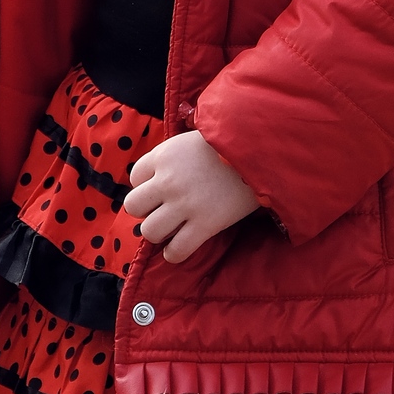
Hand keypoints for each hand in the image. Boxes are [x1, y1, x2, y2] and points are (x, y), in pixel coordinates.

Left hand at [123, 129, 258, 263]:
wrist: (260, 152)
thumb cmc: (228, 143)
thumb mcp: (191, 139)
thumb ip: (172, 156)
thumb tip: (160, 174)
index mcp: (163, 156)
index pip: (135, 176)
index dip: (146, 184)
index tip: (161, 186)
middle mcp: (167, 181)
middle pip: (134, 206)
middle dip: (145, 210)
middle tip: (162, 210)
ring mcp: (184, 204)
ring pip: (150, 231)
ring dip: (158, 233)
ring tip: (170, 230)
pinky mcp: (205, 224)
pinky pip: (177, 250)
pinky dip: (174, 253)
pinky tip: (178, 249)